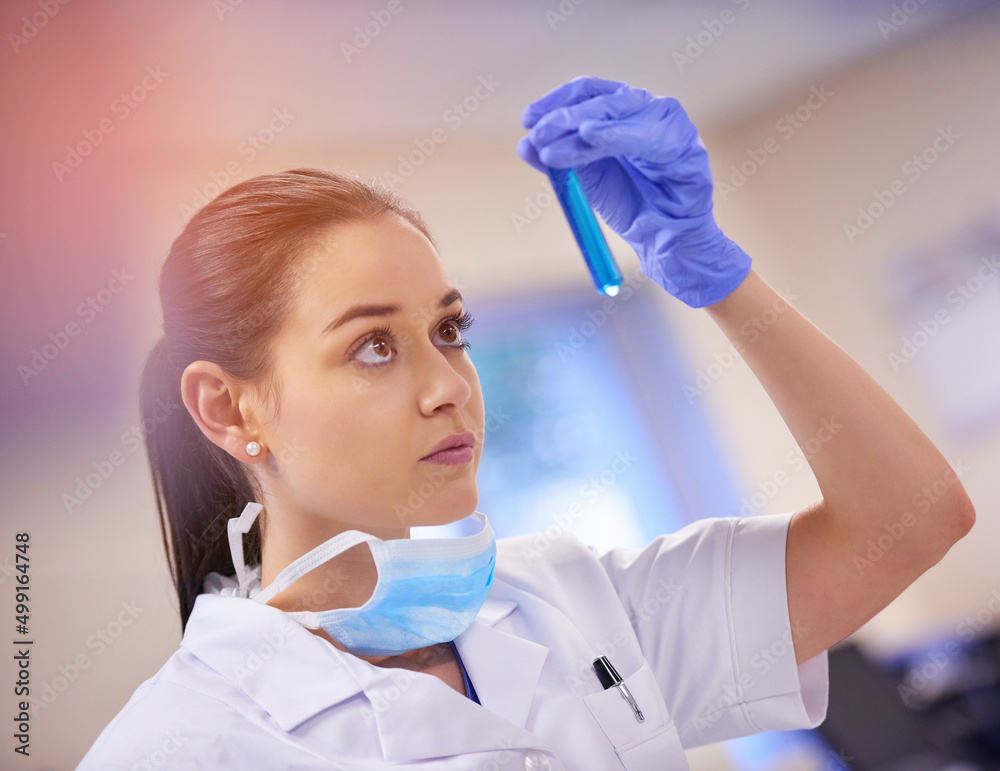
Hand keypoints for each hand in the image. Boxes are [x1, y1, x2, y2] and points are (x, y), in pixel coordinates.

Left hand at [517, 76, 750, 307]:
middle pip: (604, 99)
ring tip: (557, 140)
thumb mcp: (586, 179)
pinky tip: (591, 136)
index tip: (527, 120)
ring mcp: (673, 126)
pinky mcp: (688, 150)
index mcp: (625, 112)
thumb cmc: (629, 204)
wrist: (663, 239)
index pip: (588, 92)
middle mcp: (650, 110)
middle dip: (566, 116)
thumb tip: (524, 145)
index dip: (556, 101)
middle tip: (538, 134)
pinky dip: (618, 134)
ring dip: (585, 124)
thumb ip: (560, 160)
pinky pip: (652, 138)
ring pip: (625, 112)